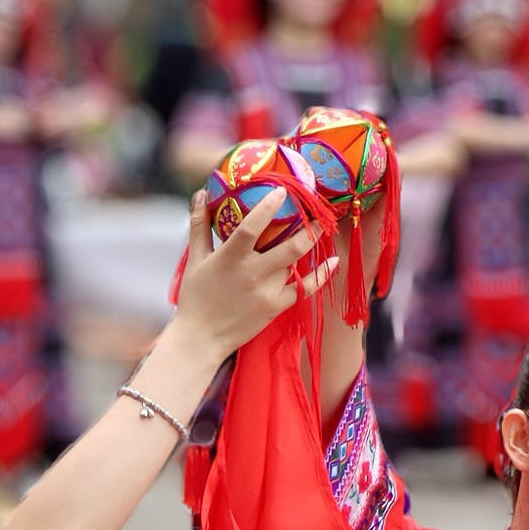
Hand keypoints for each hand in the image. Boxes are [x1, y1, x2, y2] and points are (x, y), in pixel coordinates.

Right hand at [170, 202, 326, 354]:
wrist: (201, 338)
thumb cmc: (195, 297)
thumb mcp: (195, 260)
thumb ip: (199, 226)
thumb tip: (201, 194)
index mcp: (230, 257)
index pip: (252, 226)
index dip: (268, 206)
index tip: (282, 191)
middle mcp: (252, 273)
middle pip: (289, 247)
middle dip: (308, 228)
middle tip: (317, 211)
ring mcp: (267, 292)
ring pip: (294, 264)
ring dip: (306, 246)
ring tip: (318, 229)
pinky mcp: (276, 307)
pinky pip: (305, 289)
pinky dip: (321, 275)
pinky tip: (333, 261)